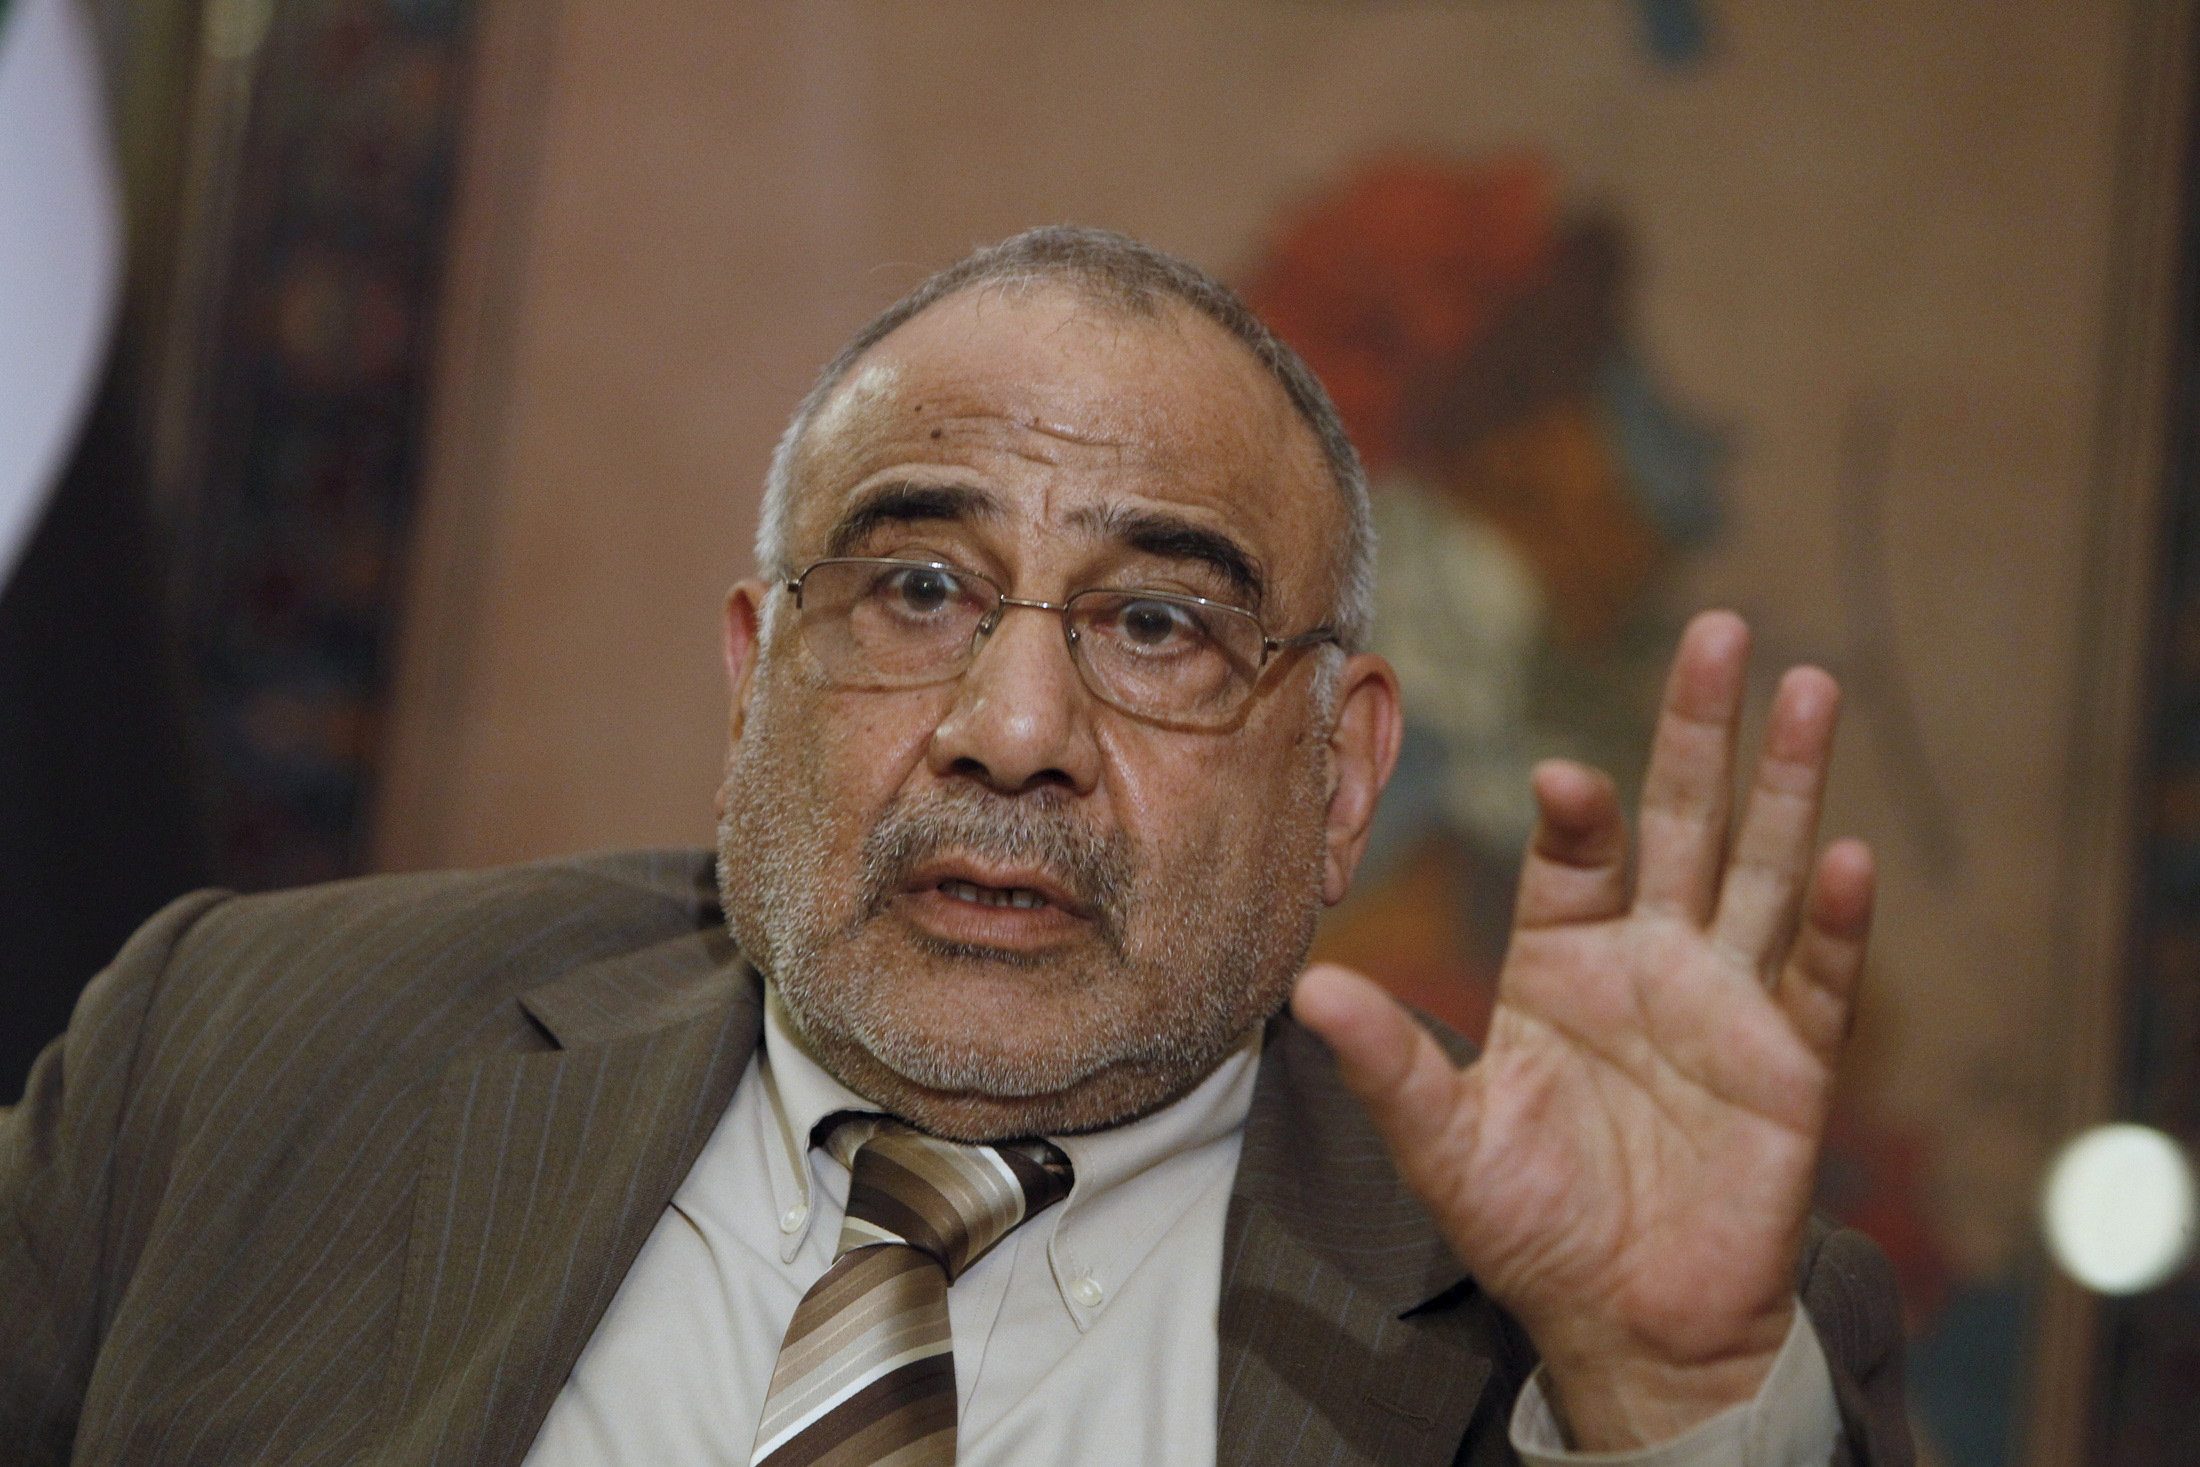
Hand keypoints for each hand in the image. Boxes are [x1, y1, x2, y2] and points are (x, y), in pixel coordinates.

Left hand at [1293, 611, 1874, 1450]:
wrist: (1623, 1325)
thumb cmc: (1530, 1226)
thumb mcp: (1446, 1144)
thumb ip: (1390, 1065)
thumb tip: (1310, 988)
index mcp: (1564, 961)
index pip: (1576, 854)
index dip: (1575, 810)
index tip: (1562, 777)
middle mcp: (1651, 961)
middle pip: (1683, 822)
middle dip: (1700, 730)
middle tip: (1722, 632)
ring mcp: (1726, 1004)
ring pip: (1764, 870)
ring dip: (1789, 785)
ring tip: (1810, 688)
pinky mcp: (1790, 1066)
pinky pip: (1816, 982)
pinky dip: (1836, 924)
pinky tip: (1849, 859)